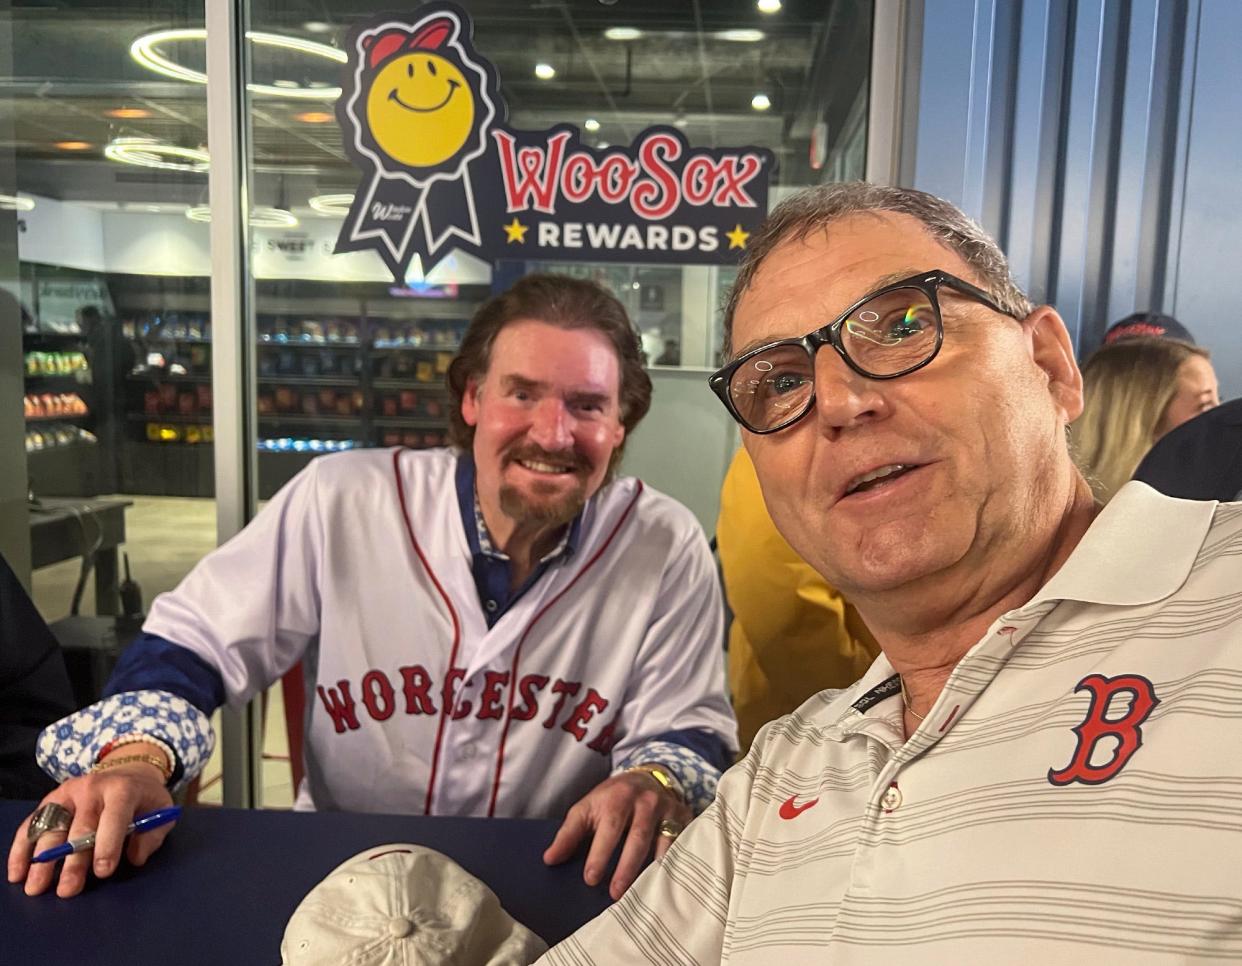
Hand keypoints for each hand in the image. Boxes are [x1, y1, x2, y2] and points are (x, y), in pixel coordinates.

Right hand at [7, 752, 174, 897]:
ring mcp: (68, 793)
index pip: (115, 816)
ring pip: (52, 827)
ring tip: (36, 887)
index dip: (109, 844)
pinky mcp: (51, 800)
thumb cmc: (145, 801)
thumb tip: (135, 857)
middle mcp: (93, 788)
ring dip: (42, 860)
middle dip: (74, 861)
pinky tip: (17, 872)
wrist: (128, 774)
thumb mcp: (162, 813)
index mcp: (123, 789)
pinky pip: (33, 824)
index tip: (103, 872)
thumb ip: (152, 835)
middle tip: (68, 889)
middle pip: (80, 827)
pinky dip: (22, 848)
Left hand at [543, 770, 691, 900]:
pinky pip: (679, 842)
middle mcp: (643, 801)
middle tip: (614, 893)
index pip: (608, 827)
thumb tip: (550, 860)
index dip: (600, 853)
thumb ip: (569, 833)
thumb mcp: (587, 807)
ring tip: (638, 893)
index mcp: (616, 798)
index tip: (591, 878)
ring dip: (649, 868)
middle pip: (637, 836)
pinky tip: (662, 880)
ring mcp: (665, 809)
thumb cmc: (612, 798)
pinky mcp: (682, 817)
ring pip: (660, 841)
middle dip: (626, 866)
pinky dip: (671, 861)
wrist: (648, 776)